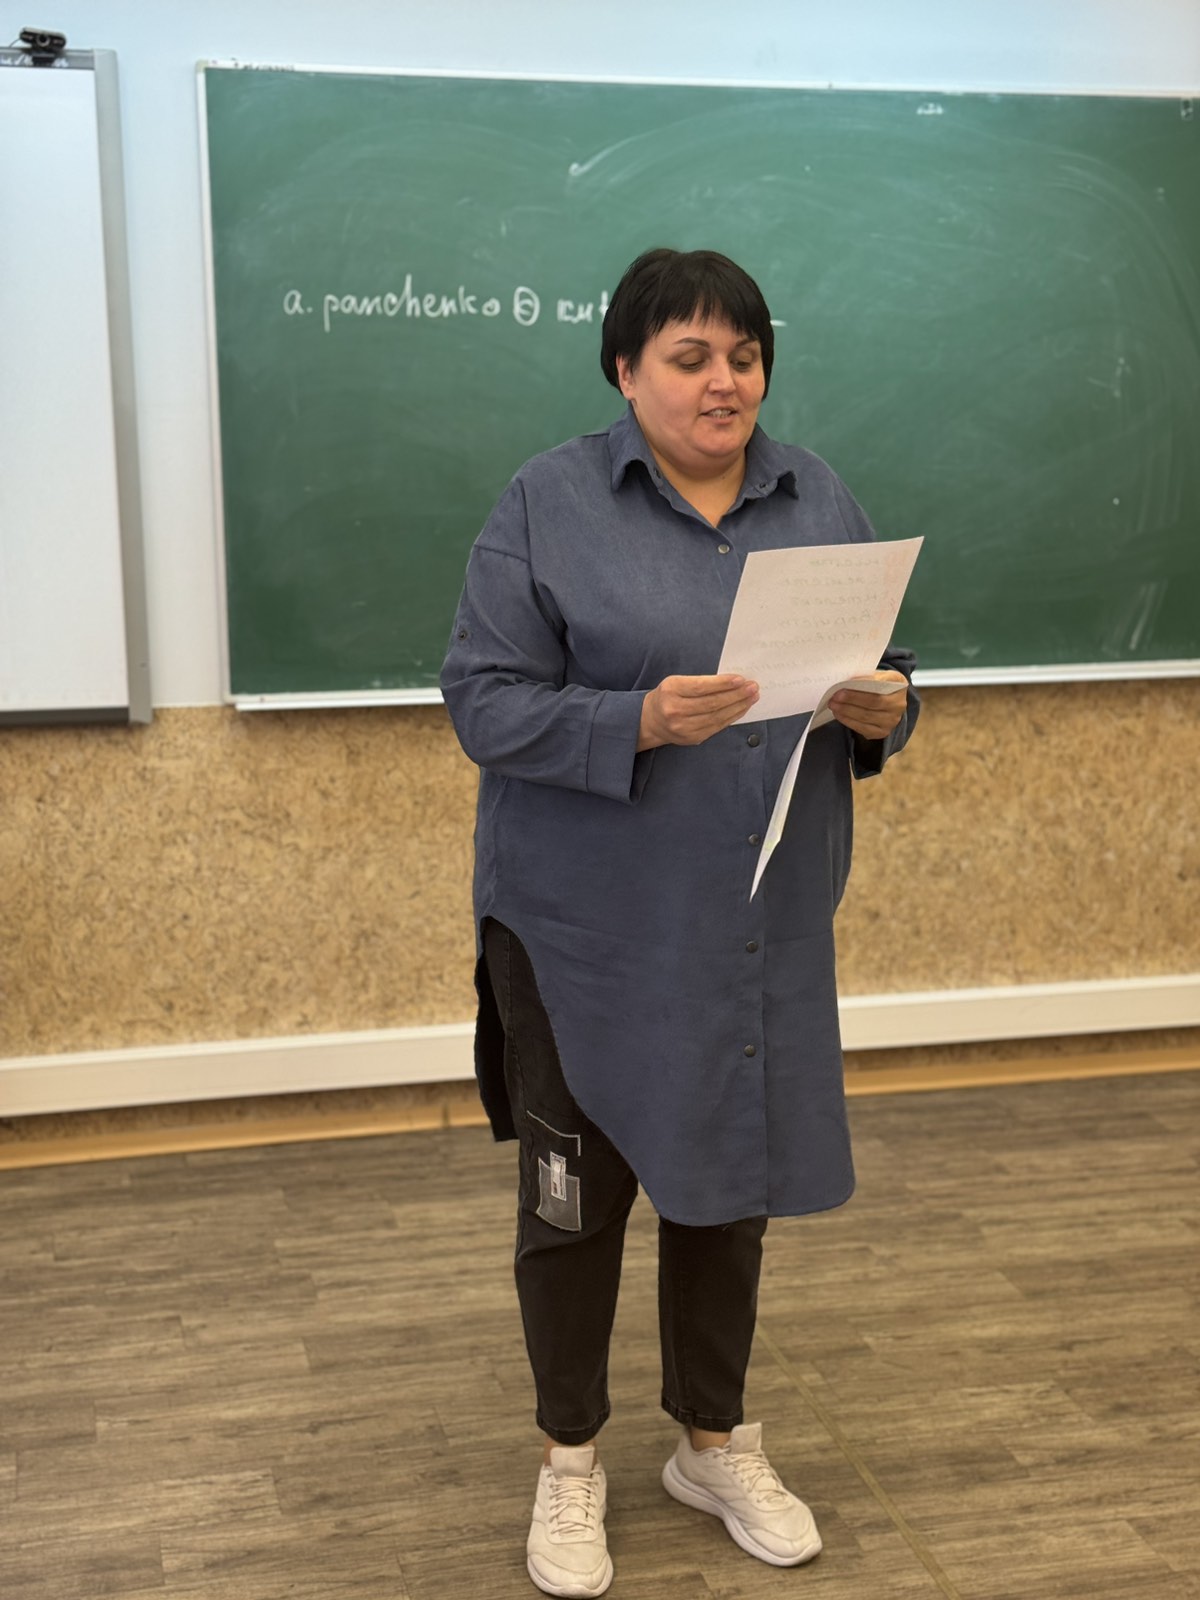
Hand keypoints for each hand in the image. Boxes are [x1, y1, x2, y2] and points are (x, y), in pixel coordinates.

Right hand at [638, 674, 758, 750]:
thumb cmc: (669, 696)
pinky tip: (741, 708)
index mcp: (671, 690)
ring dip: (738, 706)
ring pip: (717, 717)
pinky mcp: (691, 738)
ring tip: (752, 697)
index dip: (723, 684)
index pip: (701, 687)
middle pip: (712, 703)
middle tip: (753, 687)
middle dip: (736, 695)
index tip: (741, 679)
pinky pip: (716, 727)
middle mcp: (675, 710)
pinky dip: (732, 717)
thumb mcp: (677, 682)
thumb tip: (732, 681)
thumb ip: (700, 682)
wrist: (651, 721)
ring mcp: (683, 727)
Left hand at [828, 670, 908, 739]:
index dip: (863, 682)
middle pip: (873, 702)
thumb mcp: (879, 675)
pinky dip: (848, 721)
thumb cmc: (881, 685)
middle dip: (851, 699)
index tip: (846, 682)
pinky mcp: (882, 732)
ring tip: (833, 704)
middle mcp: (899, 705)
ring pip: (866, 717)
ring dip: (846, 711)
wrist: (889, 701)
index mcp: (900, 685)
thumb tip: (848, 680)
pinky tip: (839, 714)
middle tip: (835, 695)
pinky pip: (863, 728)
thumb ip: (868, 676)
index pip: (880, 684)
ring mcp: (892, 721)